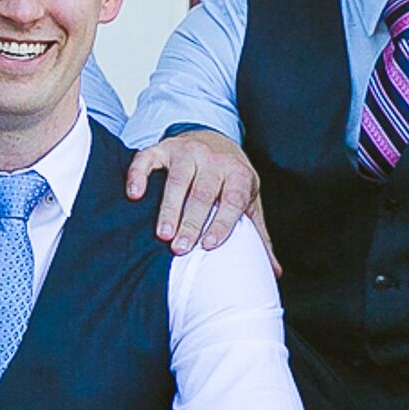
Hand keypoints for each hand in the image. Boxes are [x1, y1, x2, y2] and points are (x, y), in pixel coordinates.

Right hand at [122, 130, 263, 255]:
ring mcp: (187, 151)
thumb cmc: (230, 179)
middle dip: (191, 221)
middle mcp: (214, 160)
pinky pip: (147, 159)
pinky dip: (138, 175)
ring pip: (177, 179)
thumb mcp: (248, 201)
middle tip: (180, 248)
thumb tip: (274, 272)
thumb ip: (257, 234)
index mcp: (239, 174)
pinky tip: (134, 195)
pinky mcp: (163, 148)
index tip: (210, 245)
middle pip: (203, 193)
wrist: (214, 137)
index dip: (222, 223)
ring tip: (163, 234)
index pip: (233, 200)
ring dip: (169, 208)